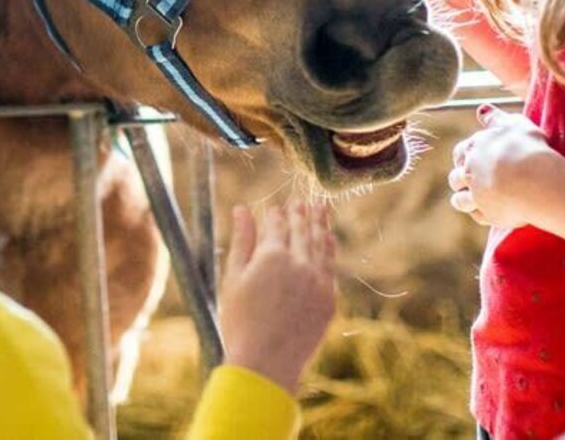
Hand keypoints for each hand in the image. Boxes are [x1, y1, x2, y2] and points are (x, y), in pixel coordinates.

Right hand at [219, 200, 335, 393]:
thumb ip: (242, 240)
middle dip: (301, 213)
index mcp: (272, 255)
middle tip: (302, 200)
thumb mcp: (233, 278)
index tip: (275, 206)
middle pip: (302, 229)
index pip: (277, 224)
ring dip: (320, 224)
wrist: (265, 364)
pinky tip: (328, 239)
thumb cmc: (240, 321)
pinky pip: (331, 266)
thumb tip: (242, 209)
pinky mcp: (329, 300)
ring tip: (320, 208)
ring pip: (321, 243)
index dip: (275, 213)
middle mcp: (300, 263)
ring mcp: (318, 282)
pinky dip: (330, 248)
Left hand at [447, 104, 563, 228]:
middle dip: (459, 180)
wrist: (532, 179)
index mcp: (474, 148)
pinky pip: (478, 216)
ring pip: (460, 200)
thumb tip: (481, 109)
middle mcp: (469, 171)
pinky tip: (489, 213)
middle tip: (467, 182)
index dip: (463, 156)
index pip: (460, 152)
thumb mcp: (514, 124)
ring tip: (470, 201)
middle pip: (456, 177)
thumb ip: (496, 118)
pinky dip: (481, 214)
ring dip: (463, 200)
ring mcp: (476, 194)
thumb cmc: (526, 148)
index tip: (466, 159)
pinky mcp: (487, 213)